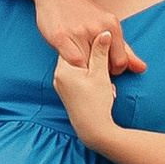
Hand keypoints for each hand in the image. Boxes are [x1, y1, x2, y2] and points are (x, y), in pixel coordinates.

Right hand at [25, 0, 147, 76]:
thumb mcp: (108, 28)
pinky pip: (72, 63)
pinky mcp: (61, 37)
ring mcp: (79, 32)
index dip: (113, 70)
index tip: (103, 65)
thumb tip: (142, 68)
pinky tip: (69, 59)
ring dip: (84, 69)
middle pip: (104, 66)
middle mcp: (98, 28)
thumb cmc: (84, 14)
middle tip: (90, 63)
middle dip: (98, 70)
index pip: (121, 62)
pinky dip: (72, 67)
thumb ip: (125, 50)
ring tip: (80, 60)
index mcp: (112, 25)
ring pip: (88, 67)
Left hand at [51, 31, 122, 145]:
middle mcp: (58, 76)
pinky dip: (90, 77)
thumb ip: (100, 52)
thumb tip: (104, 33)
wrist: (93, 131)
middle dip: (93, 56)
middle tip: (105, 62)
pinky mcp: (68, 93)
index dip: (90, 42)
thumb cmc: (97, 103)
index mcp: (63, 69)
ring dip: (93, 67)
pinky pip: (78, 78)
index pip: (74, 45)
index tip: (102, 42)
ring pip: (79, 67)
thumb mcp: (101, 75)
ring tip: (105, 78)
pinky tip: (102, 84)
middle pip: (76, 56)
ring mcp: (62, 86)